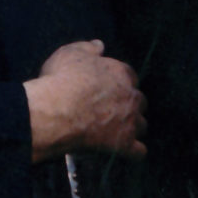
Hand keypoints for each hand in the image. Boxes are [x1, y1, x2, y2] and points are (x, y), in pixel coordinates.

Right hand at [24, 40, 146, 162]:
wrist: (56, 111)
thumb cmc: (61, 79)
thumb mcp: (69, 53)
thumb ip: (88, 48)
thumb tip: (99, 45)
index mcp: (121, 73)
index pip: (130, 76)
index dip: (118, 82)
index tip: (106, 88)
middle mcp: (132, 97)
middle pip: (139, 101)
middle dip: (128, 105)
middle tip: (108, 110)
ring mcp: (131, 122)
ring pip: (142, 126)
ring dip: (132, 128)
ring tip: (114, 131)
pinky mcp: (125, 144)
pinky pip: (139, 152)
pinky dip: (132, 151)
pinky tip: (122, 150)